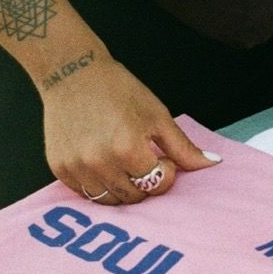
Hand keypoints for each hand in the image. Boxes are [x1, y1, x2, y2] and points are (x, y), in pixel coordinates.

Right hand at [41, 54, 219, 206]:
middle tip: (141, 158)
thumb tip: (213, 164)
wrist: (72, 73)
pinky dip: (97, 184)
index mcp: (128, 148)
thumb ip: (183, 147)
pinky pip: (85, 193)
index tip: (160, 155)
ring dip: (121, 187)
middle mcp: (99, 162)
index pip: (157, 185)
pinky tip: (101, 161)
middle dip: (144, 182)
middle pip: (134, 197)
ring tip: (122, 161)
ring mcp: (76, 168)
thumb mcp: (157, 115)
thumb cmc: (117, 89)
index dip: (166, 172)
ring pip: (109, 200)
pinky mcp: (59, 169)